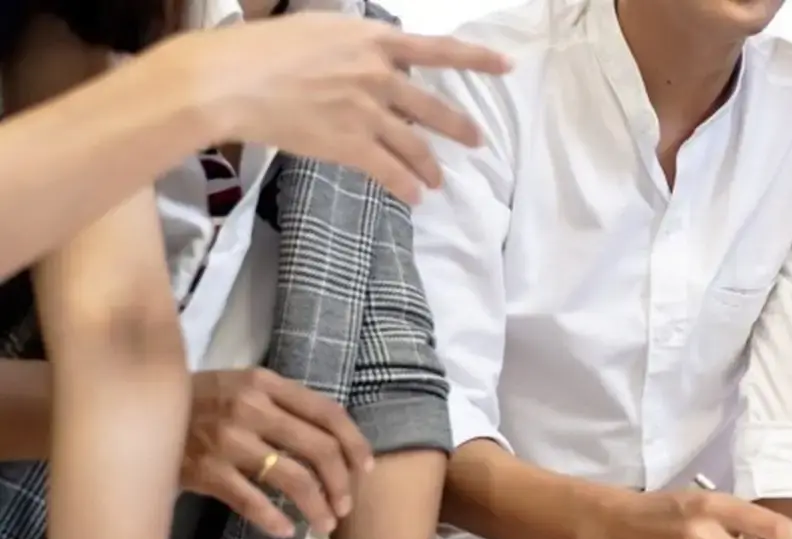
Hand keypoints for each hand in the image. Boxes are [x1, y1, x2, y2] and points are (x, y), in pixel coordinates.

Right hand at [152, 13, 511, 203]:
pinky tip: (415, 198)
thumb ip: (352, 46)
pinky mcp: (350, 144)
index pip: (438, 49)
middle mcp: (378, 75)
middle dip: (459, 129)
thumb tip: (372, 60)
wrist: (228, 80)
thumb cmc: (258, 48)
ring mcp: (367, 112)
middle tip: (476, 141)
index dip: (477, 58)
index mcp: (371, 39)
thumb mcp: (316, 29)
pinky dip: (406, 187)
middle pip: (433, 107)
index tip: (506, 66)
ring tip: (438, 180)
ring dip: (431, 166)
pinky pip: (390, 172)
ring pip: (416, 145)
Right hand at [184, 369, 373, 538]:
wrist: (133, 415)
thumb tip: (336, 441)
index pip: (328, 412)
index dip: (355, 444)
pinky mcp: (206, 470)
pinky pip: (253, 502)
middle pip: (320, 450)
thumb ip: (283, 405)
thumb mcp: (241, 388)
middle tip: (345, 507)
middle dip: (341, 484)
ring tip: (324, 525)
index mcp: (264, 383)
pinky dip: (274, 521)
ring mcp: (227, 440)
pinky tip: (286, 530)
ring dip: (317, 508)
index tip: (366, 470)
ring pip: (294, 480)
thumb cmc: (197, 403)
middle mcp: (250, 407)